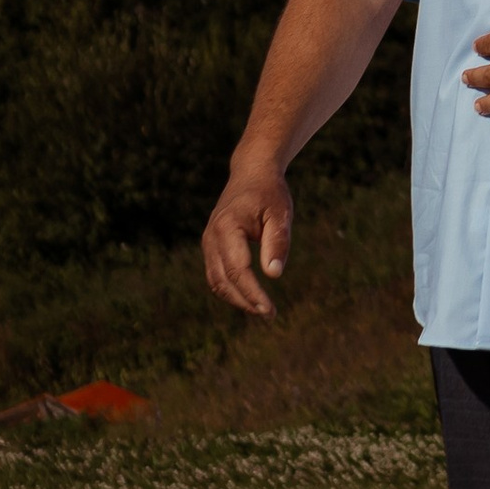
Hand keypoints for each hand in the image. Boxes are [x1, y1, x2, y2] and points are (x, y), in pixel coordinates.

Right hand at [203, 159, 293, 318]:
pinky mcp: (211, 246)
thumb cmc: (270, 193)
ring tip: (262, 310)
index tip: (270, 310)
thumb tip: (273, 275)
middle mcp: (212, 237)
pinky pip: (216, 275)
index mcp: (228, 227)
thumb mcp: (281, 214)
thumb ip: (276, 242)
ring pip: (216, 281)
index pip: (238, 270)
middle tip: (270, 315)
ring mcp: (208, 242)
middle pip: (224, 280)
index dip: (253, 293)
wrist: (252, 174)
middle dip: (246, 301)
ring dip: (237, 299)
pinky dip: (231, 289)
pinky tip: (251, 297)